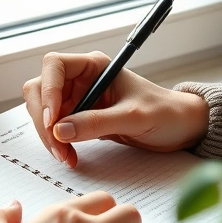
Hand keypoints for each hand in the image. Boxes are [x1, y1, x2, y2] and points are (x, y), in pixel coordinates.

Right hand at [22, 52, 208, 166]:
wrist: (180, 128)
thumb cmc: (165, 112)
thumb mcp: (133, 117)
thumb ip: (97, 122)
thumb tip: (60, 130)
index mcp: (94, 66)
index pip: (54, 66)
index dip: (48, 90)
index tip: (54, 120)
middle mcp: (81, 79)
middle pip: (41, 90)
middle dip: (45, 120)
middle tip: (58, 147)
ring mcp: (77, 98)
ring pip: (44, 112)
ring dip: (48, 135)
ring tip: (66, 156)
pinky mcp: (77, 118)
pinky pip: (54, 128)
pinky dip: (56, 143)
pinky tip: (70, 156)